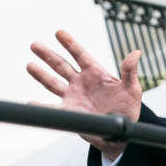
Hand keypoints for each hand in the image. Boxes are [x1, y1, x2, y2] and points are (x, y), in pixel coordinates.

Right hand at [27, 30, 141, 159]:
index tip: (59, 33)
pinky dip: (41, 107)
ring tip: (29, 65)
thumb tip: (136, 53)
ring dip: (40, 74)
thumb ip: (130, 72)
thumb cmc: (128, 109)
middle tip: (34, 45)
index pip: (80, 54)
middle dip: (48, 55)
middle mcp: (80, 82)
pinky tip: (30, 103)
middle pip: (61, 65)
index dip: (69, 44)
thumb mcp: (132, 90)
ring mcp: (73, 96)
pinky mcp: (69, 112)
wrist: (120, 132)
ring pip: (53, 82)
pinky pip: (52, 109)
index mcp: (95, 73)